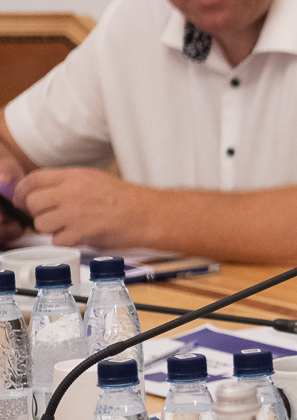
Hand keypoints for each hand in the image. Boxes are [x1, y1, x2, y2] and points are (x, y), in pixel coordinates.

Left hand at [17, 169, 152, 249]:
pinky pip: (57, 240)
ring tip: (70, 228)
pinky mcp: (81, 232)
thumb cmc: (128, 201)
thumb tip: (42, 196)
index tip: (22, 201)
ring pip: (41, 224)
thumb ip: (68, 185)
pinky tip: (81, 237)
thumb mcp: (95, 180)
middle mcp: (72, 192)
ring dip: (52, 229)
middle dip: (38, 213)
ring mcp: (75, 212)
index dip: (22, 192)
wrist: (151, 215)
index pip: (33, 180)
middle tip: (51, 218)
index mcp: (75, 176)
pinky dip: (67, 242)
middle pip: (33, 203)